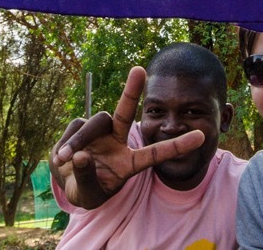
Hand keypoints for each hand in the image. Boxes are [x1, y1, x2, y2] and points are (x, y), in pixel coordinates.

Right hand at [49, 66, 203, 208]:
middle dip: (131, 90)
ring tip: (64, 160)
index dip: (177, 145)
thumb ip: (86, 177)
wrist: (68, 182)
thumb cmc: (87, 189)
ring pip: (93, 123)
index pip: (155, 154)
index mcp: (129, 163)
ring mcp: (100, 133)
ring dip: (79, 139)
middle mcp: (117, 142)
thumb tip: (80, 155)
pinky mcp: (81, 127)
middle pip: (125, 113)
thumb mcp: (88, 193)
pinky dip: (66, 142)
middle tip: (139, 69)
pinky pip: (75, 127)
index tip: (201, 135)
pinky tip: (61, 158)